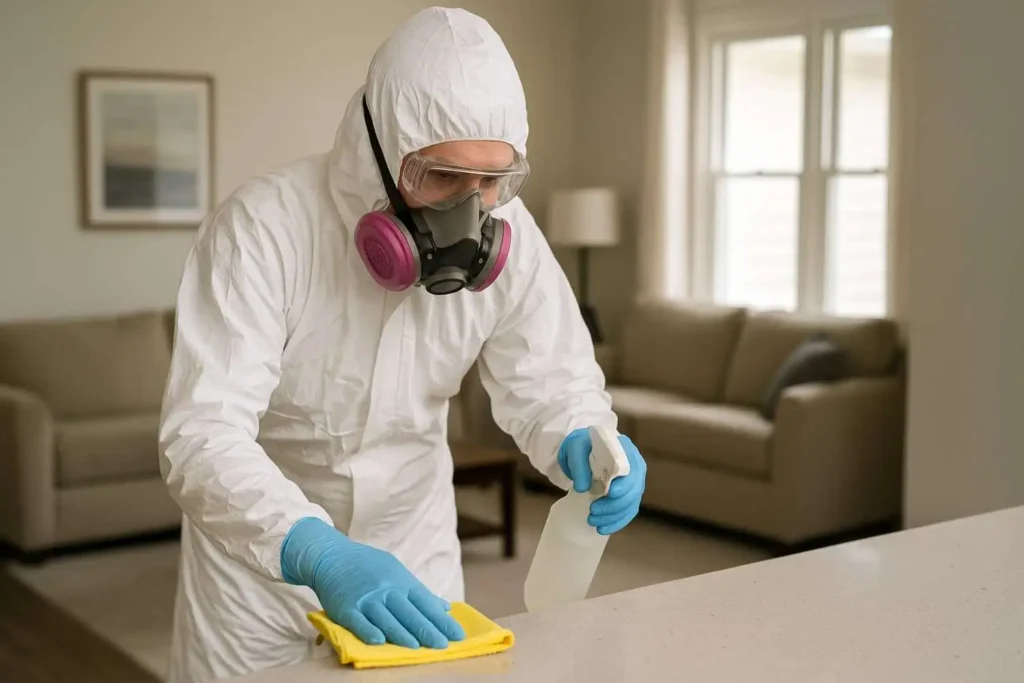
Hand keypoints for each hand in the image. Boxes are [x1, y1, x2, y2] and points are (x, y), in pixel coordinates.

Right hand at [280, 517, 464, 648]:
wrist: (333, 555)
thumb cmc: (369, 566)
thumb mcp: (397, 572)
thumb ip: (420, 592)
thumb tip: (444, 607)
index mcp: (402, 582)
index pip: (426, 603)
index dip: (441, 620)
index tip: (457, 635)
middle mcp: (387, 590)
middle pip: (409, 613)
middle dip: (427, 630)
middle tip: (443, 646)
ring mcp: (366, 598)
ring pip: (386, 618)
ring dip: (402, 633)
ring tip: (417, 647)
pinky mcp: (346, 607)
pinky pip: (358, 621)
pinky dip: (368, 631)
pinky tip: (378, 642)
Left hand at [557, 428, 646, 534]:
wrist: (582, 452)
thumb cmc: (582, 446)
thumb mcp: (575, 448)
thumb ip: (578, 464)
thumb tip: (582, 488)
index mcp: (626, 450)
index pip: (633, 469)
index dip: (625, 484)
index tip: (610, 493)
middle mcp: (634, 466)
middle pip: (634, 490)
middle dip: (614, 504)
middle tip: (593, 510)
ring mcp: (632, 482)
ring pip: (631, 504)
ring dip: (613, 516)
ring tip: (592, 521)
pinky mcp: (627, 495)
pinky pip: (627, 511)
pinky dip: (616, 522)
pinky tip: (603, 529)